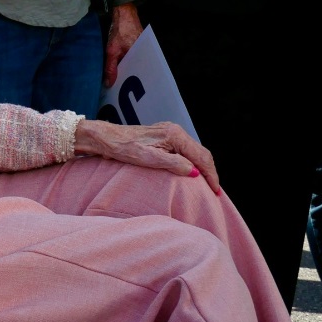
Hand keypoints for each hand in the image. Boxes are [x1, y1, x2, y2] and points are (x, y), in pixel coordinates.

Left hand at [74, 119, 219, 193]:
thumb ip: (173, 164)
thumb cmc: (123, 148)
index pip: (201, 156)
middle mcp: (175, 130)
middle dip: (210, 172)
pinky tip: (192, 173)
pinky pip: (185, 150)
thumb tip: (194, 172)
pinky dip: (192, 162)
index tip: (215, 191)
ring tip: (206, 185)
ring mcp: (169, 132)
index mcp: (174, 135)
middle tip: (214, 191)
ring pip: (194, 151)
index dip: (211, 175)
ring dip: (202, 167)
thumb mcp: (148, 159)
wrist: (106, 138)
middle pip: (201, 153)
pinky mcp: (164, 136)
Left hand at [102, 2, 141, 87]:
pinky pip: (131, 59)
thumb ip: (111, 67)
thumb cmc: (120, 29)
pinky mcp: (136, 47)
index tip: (123, 93)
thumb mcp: (112, 50)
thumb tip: (109, 84)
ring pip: (133, 65)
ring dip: (125, 71)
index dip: (131, 84)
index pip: (139, 75)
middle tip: (118, 91)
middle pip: (136, 71)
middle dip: (127, 79)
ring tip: (116, 82)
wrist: (123, 12)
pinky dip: (124, 63)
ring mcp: (141, 50)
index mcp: (143, 57)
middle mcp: (144, 55)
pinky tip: (117, 69)